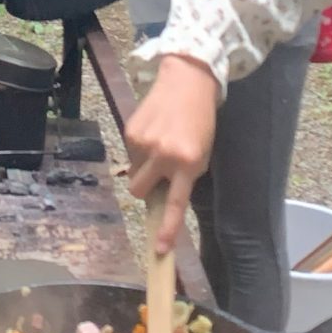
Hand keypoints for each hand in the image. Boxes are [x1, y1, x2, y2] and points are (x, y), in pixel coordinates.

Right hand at [124, 55, 221, 253]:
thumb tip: (162, 198)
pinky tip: (152, 133)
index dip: (168, 229)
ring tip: (158, 147)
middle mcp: (164, 155)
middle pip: (140, 192)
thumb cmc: (199, 123)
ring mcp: (144, 143)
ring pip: (133, 174)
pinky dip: (139, 151)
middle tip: (158, 175)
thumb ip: (185, 176)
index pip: (175, 204)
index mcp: (188, 163)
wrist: (186, 83)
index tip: (160, 249)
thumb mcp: (201, 153)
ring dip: (143, 168)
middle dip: (146, 189)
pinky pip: (129, 155)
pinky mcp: (130, 131)